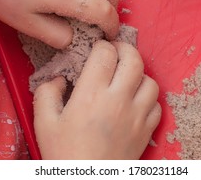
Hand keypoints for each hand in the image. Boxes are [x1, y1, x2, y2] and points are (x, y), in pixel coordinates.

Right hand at [33, 41, 161, 158]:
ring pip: (150, 81)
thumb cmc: (65, 154)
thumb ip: (46, 93)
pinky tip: (135, 102)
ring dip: (139, 74)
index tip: (96, 51)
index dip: (101, 46)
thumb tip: (59, 79)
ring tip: (126, 78)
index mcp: (91, 94)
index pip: (105, 54)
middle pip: (134, 59)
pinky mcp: (146, 130)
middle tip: (115, 53)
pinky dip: (149, 98)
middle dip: (124, 49)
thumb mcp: (44, 123)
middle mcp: (118, 100)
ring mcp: (137, 115)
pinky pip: (157, 105)